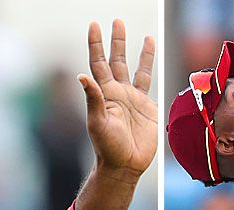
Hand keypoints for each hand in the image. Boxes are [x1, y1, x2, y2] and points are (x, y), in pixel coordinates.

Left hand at [79, 20, 155, 178]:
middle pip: (115, 60)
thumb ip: (93, 99)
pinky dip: (149, 67)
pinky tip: (152, 55)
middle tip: (117, 21)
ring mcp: (132, 98)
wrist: (125, 165)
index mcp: (103, 94)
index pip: (98, 63)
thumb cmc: (107, 147)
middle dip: (116, 41)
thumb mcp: (97, 122)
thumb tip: (81, 76)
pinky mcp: (146, 106)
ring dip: (136, 51)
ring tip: (145, 35)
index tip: (94, 25)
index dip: (95, 44)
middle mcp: (116, 92)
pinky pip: (148, 82)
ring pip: (134, 68)